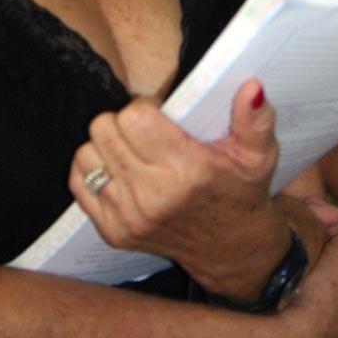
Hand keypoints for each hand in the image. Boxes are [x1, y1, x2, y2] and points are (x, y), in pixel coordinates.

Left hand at [69, 79, 290, 297]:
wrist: (230, 249)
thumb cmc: (241, 192)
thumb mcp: (259, 154)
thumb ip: (255, 119)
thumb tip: (251, 87)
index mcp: (188, 172)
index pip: (134, 118)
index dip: (144, 107)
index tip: (160, 116)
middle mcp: (154, 197)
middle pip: (105, 129)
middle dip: (123, 121)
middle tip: (146, 131)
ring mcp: (129, 218)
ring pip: (87, 153)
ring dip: (106, 145)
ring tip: (133, 150)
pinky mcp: (113, 232)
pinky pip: (78, 182)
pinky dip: (94, 169)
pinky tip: (120, 170)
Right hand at [281, 212, 337, 337]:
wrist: (295, 337)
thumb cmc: (331, 293)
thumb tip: (336, 226)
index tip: (318, 211)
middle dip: (330, 236)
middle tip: (306, 221)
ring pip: (329, 272)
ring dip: (315, 252)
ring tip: (296, 239)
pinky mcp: (313, 327)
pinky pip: (310, 288)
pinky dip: (303, 271)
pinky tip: (291, 264)